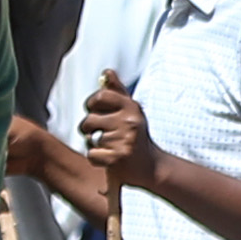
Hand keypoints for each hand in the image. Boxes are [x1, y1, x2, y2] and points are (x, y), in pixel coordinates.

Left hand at [78, 78, 163, 195]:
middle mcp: (129, 122)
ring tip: (108, 146)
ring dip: (94, 144)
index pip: (100, 96)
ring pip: (89, 138)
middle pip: (89, 119)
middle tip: (102, 133)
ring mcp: (124, 141)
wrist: (150, 167)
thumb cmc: (136, 136)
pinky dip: (96, 158)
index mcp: (131, 108)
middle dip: (89, 128)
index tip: (94, 110)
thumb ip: (117, 91)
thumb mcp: (131, 111)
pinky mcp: (117, 159)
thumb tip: (107, 72)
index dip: (91, 103)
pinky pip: (92, 155)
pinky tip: (109, 158)